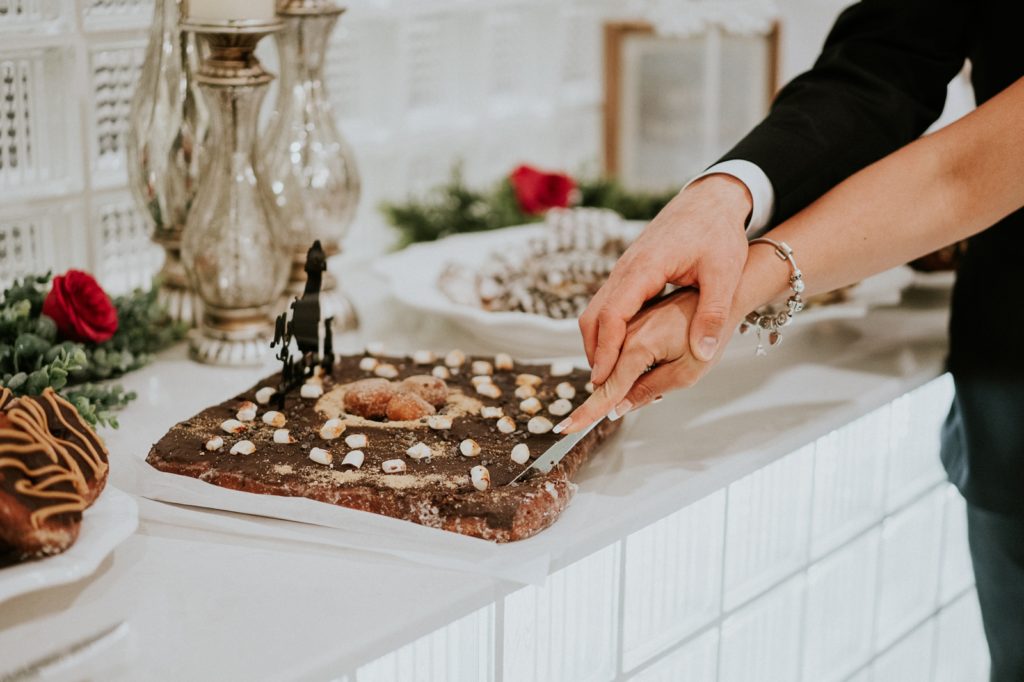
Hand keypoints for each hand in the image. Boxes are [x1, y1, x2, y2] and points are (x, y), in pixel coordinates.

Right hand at [578, 174, 750, 384]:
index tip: (604, 379)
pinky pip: (608, 304)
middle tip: (602, 386)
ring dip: (599, 342)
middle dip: (594, 352)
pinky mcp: (630, 274)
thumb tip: (704, 352)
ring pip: (597, 311)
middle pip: (593, 316)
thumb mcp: (724, 274)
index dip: (606, 349)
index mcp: (644, 268)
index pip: (612, 315)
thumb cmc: (718, 232)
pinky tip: (621, 349)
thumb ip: (712, 313)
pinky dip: (607, 329)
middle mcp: (625, 269)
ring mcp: (624, 270)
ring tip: (609, 374)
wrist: (711, 200)